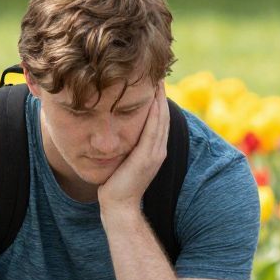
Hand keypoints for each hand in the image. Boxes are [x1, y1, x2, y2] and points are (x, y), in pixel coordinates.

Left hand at [97, 90, 167, 214]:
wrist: (119, 207)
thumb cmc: (116, 185)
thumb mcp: (123, 160)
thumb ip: (126, 146)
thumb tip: (116, 133)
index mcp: (154, 149)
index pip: (159, 119)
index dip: (158, 99)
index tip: (154, 81)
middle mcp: (159, 149)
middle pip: (163, 114)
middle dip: (161, 94)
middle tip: (159, 72)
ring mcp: (155, 152)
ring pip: (161, 118)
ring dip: (161, 98)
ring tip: (158, 78)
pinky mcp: (147, 156)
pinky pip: (154, 128)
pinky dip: (155, 111)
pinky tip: (154, 96)